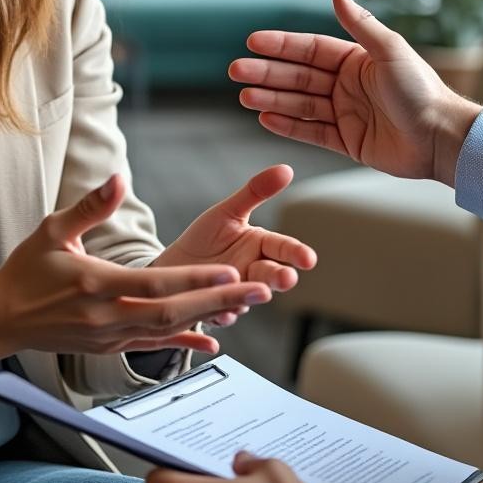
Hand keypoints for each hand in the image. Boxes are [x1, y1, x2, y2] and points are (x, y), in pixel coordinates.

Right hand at [0, 175, 271, 359]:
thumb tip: (120, 179)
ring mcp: (109, 336)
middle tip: (262, 289)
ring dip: (211, 317)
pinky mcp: (110, 347)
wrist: (1, 319)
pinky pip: (154, 346)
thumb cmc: (26, 269)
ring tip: (248, 304)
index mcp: (95, 284)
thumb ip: (90, 207)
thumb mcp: (53, 230)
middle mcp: (106, 316)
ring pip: (168, 331)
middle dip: (219, 300)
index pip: (154, 285)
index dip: (194, 279)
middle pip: (172, 312)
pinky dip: (185, 342)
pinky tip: (213, 339)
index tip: (229, 271)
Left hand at [153, 164, 315, 326]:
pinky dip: (224, 314)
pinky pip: (224, 313)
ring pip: (250, 296)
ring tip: (250, 293)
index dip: (296, 253)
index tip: (308, 259)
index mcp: (260, 245)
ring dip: (251, 295)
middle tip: (286, 279)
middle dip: (280, 277)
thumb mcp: (228, 212)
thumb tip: (286, 168)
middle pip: (272, 274)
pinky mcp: (219, 310)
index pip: (283, 247)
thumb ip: (256, 192)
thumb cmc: (205, 237)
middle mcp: (254, 271)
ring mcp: (239, 292)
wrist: (174, 265)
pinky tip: (220, 312)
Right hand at [231, 0, 480, 183]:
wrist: (441, 137)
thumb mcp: (388, 50)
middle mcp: (347, 84)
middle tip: (236, 71)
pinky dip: (287, 125)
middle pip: (298, 76)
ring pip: (300, 104)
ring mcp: (346, 113)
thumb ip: (359, 22)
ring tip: (245, 96)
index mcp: (356, 60)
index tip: (252, 42)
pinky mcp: (347, 141)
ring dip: (271, 99)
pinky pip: (311, 132)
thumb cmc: (420, 90)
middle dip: (267, 73)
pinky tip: (265, 118)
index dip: (280, 46)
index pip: (309, 49)